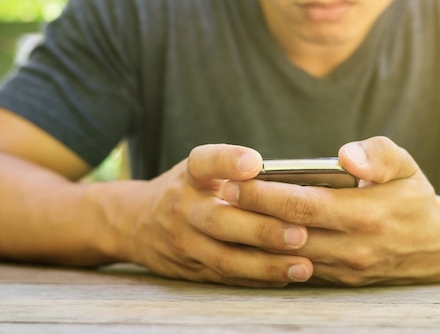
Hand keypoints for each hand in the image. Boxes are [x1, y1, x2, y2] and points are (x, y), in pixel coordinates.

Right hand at [116, 144, 312, 286]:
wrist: (135, 223)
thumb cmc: (188, 190)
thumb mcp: (201, 172)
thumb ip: (238, 175)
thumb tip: (297, 183)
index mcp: (189, 175)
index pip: (205, 163)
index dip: (228, 162)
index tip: (254, 163)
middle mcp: (183, 208)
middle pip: (220, 220)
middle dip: (262, 229)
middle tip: (300, 233)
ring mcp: (184, 243)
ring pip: (225, 258)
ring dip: (266, 264)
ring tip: (303, 265)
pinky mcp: (190, 269)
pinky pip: (226, 277)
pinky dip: (257, 278)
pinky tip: (286, 277)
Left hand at [221, 137, 439, 285]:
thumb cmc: (414, 197)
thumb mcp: (406, 165)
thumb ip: (377, 154)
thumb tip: (345, 154)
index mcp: (367, 214)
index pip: (303, 204)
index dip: (266, 194)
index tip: (234, 181)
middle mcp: (355, 247)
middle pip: (289, 232)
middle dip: (251, 215)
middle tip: (219, 198)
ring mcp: (348, 269)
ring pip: (289, 257)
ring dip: (256, 239)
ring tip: (227, 219)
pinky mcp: (344, 281)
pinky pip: (301, 270)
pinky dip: (274, 257)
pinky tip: (251, 241)